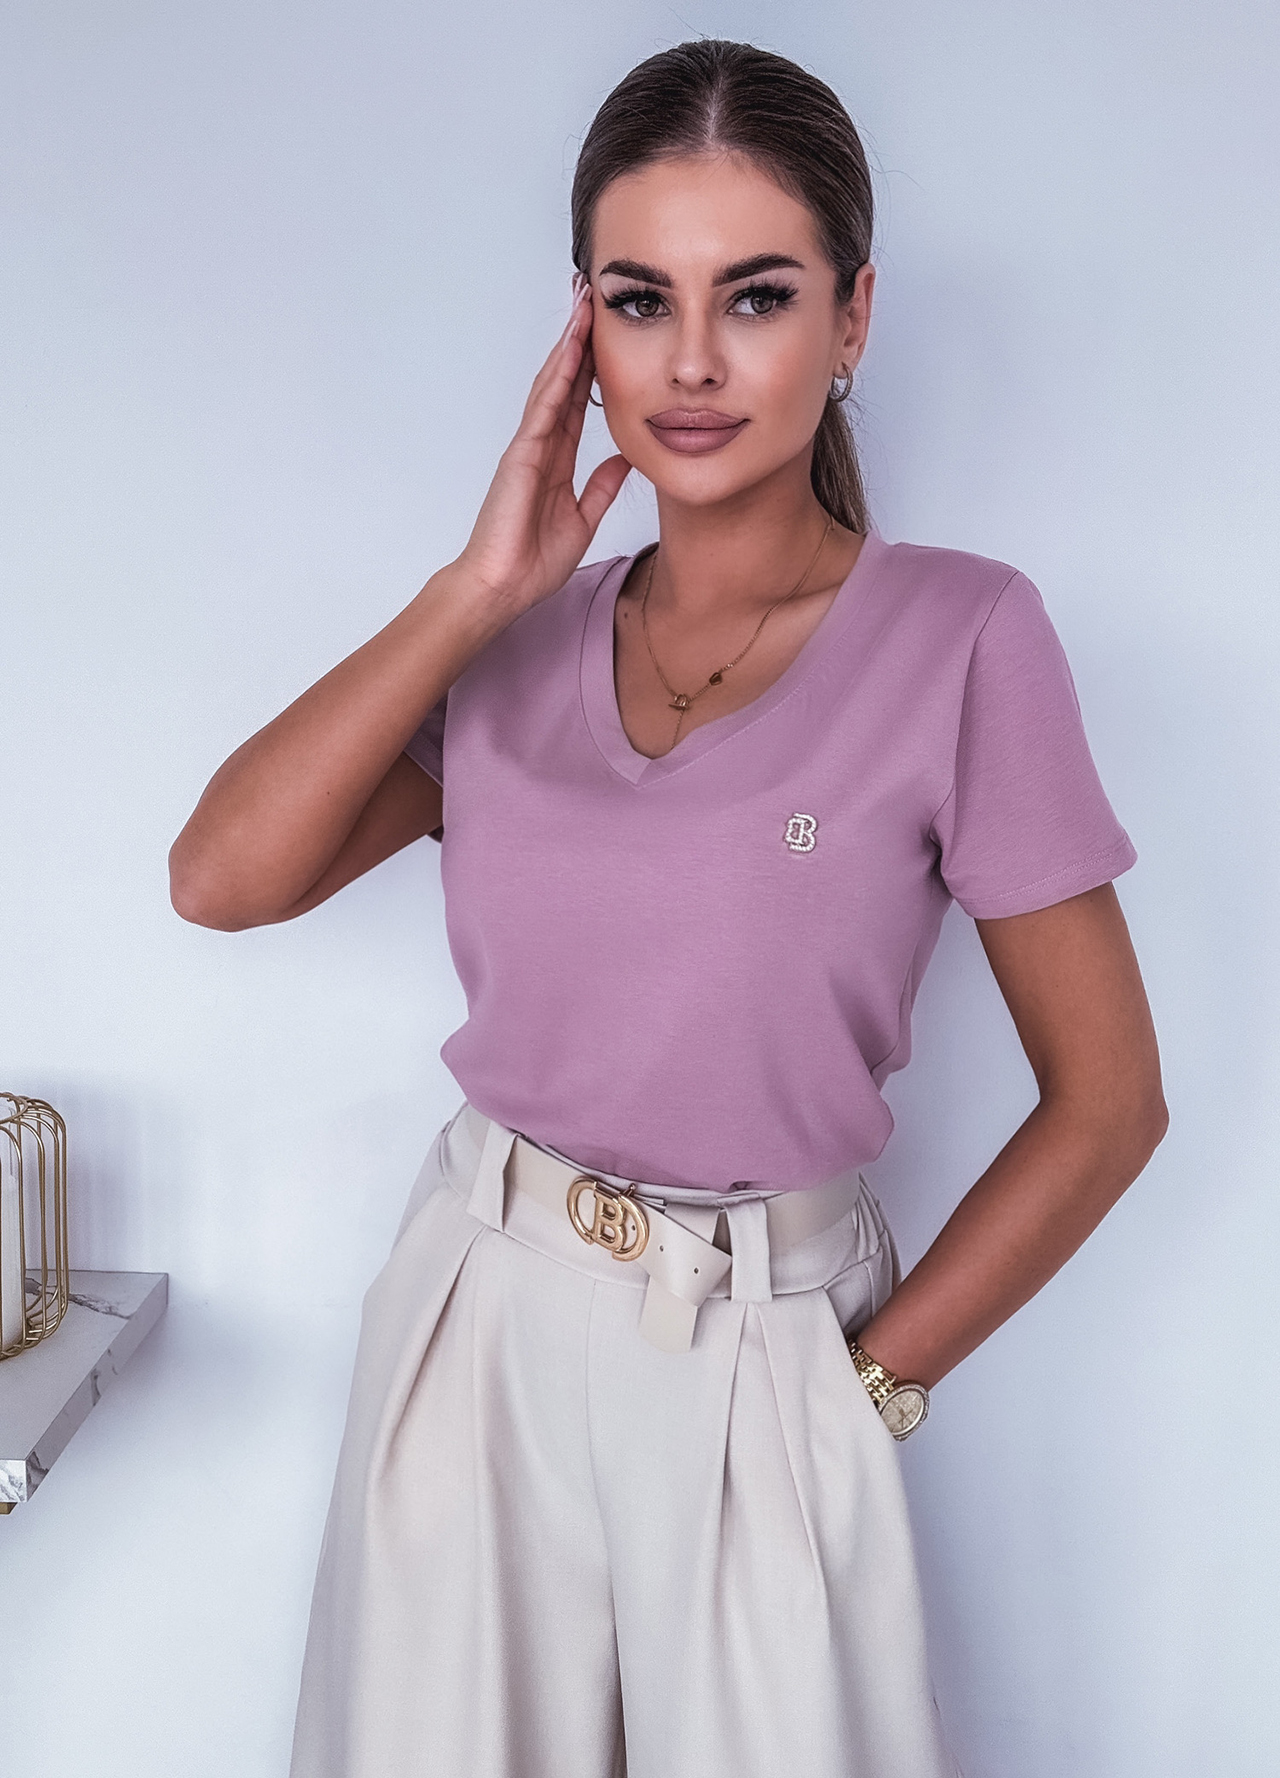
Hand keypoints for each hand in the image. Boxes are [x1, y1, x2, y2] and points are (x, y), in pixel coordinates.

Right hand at [454, 278, 631, 616]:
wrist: (503, 588)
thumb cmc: (531, 563)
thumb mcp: (583, 519)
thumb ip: (601, 488)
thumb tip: (625, 460)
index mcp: (555, 461)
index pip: (577, 403)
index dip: (591, 368)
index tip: (606, 335)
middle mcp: (539, 446)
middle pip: (562, 382)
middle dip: (578, 340)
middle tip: (591, 298)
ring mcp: (528, 447)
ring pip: (551, 384)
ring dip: (568, 344)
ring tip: (583, 306)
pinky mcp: (520, 456)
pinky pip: (543, 408)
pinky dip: (557, 377)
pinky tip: (571, 349)